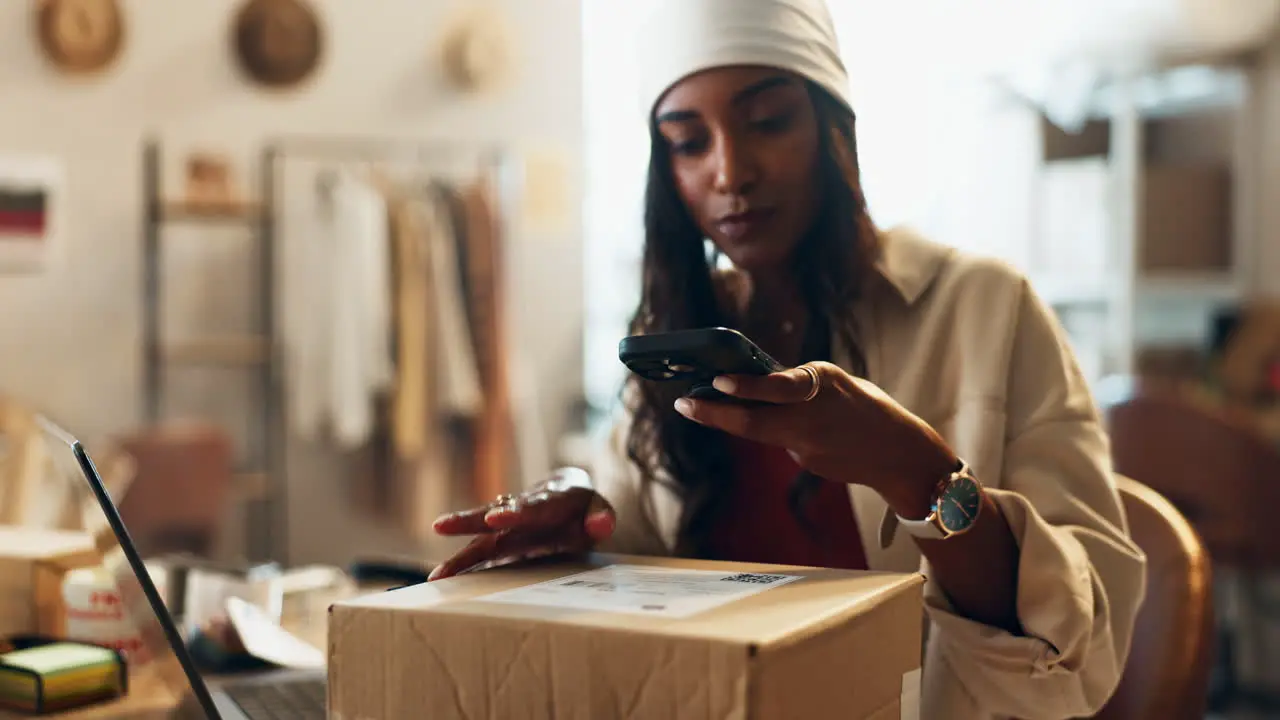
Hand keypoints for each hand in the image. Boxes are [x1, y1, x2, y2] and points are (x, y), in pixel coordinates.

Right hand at [428, 468, 615, 581]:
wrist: (568, 495)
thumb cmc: (584, 507)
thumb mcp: (600, 508)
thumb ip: (602, 516)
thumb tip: (600, 526)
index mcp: (549, 499)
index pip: (531, 506)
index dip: (513, 512)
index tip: (494, 519)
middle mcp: (521, 510)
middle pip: (492, 515)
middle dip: (469, 522)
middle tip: (442, 527)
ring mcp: (508, 526)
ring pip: (481, 538)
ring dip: (460, 553)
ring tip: (437, 574)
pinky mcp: (502, 542)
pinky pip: (481, 554)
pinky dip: (463, 567)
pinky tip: (442, 581)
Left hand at [673, 362, 956, 515]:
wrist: (898, 452)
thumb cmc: (862, 407)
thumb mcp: (833, 385)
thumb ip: (796, 385)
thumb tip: (752, 385)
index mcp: (824, 383)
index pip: (780, 385)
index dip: (748, 386)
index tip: (718, 381)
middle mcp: (814, 415)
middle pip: (757, 419)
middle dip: (716, 412)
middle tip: (684, 403)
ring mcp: (810, 443)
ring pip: (762, 432)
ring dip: (728, 419)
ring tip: (696, 407)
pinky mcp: (809, 461)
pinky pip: (782, 442)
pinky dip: (773, 431)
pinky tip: (775, 424)